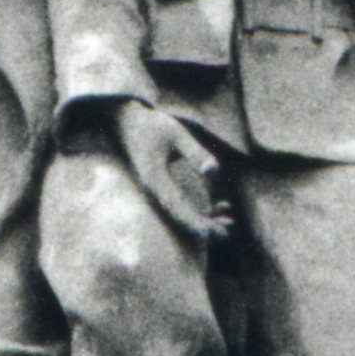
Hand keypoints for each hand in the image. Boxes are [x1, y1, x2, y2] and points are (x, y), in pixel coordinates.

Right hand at [91, 94, 226, 241]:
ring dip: (203, 218)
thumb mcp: (176, 132)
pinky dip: (198, 208)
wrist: (126, 123)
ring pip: (180, 213)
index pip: (174, 205)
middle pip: (178, 216)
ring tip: (228, 219)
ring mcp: (155, 191)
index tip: (208, 232)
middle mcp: (153, 189)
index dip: (191, 221)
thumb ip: (195, 152)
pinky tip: (219, 206)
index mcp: (154, 178)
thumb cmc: (151, 125)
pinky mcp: (160, 188)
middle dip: (202, 225)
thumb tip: (213, 171)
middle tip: (227, 231)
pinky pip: (179, 204)